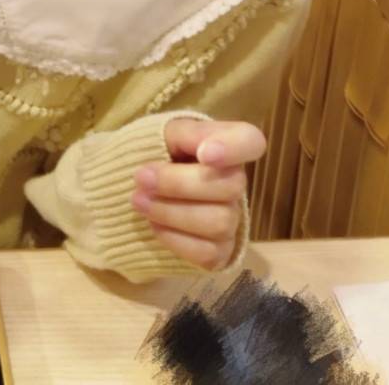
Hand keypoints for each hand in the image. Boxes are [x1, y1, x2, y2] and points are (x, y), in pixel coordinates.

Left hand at [131, 118, 265, 270]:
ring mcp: (231, 219)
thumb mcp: (166, 134)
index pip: (250, 141)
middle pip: (229, 187)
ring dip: (170, 212)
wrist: (138, 191)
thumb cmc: (156, 153)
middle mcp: (235, 182)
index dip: (234, 148)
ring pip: (218, 223)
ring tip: (139, 201)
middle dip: (177, 184)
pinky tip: (154, 225)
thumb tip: (207, 150)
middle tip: (140, 179)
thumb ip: (189, 134)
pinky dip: (175, 239)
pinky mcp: (220, 252)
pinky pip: (208, 253)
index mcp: (225, 145)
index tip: (204, 153)